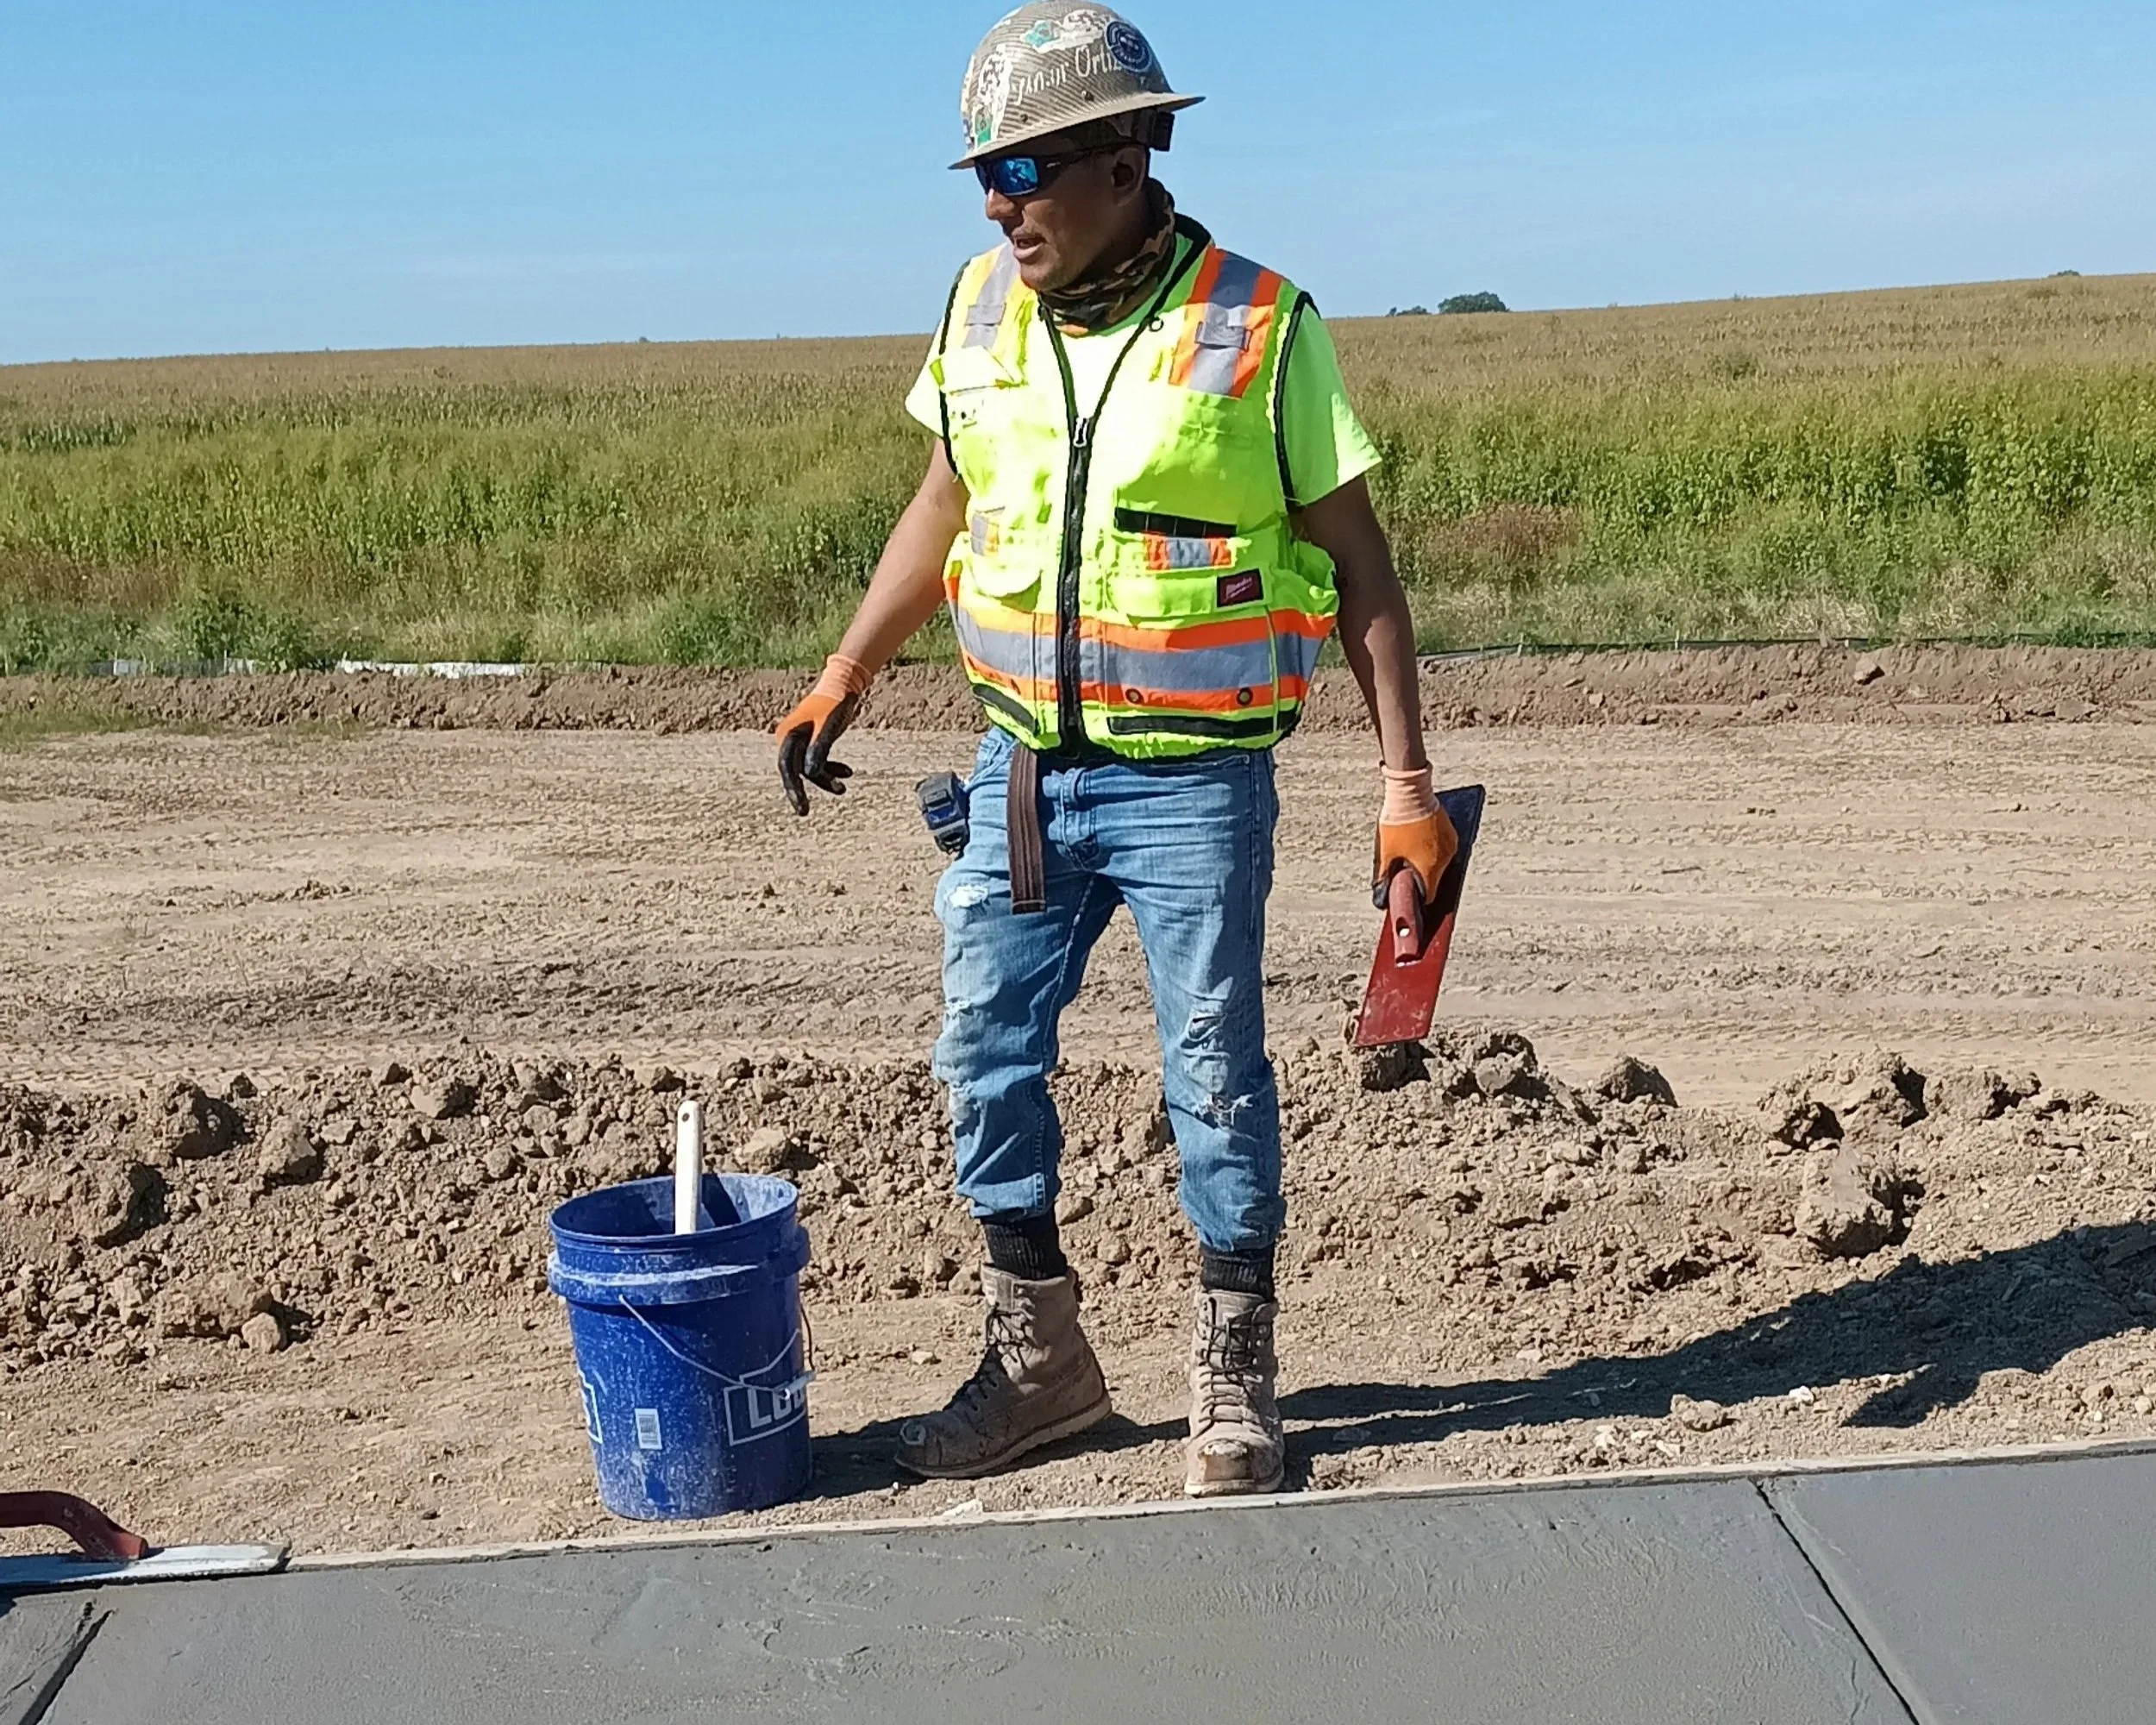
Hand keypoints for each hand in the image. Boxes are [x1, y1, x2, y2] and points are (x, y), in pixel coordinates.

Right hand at [777, 655, 870, 815]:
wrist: (844, 685)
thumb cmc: (835, 703)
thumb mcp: (830, 726)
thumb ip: (819, 748)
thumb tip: (809, 773)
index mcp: (789, 733)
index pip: (788, 766)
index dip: (793, 788)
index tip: (800, 808)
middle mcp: (790, 737)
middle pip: (795, 770)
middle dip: (806, 788)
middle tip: (804, 811)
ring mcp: (800, 740)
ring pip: (808, 768)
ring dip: (825, 778)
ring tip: (843, 788)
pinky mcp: (812, 741)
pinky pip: (817, 761)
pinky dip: (831, 768)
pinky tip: (847, 773)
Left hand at [1374, 809, 1459, 906]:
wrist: (1410, 792)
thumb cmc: (1397, 822)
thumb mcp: (1386, 853)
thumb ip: (1384, 878)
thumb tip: (1380, 898)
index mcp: (1431, 867)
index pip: (1429, 896)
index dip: (1418, 899)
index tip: (1409, 898)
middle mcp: (1446, 858)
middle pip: (1435, 879)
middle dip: (1421, 878)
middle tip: (1405, 872)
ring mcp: (1451, 844)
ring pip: (1440, 863)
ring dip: (1427, 864)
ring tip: (1411, 855)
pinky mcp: (1451, 831)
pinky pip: (1444, 848)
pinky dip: (1433, 850)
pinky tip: (1419, 843)